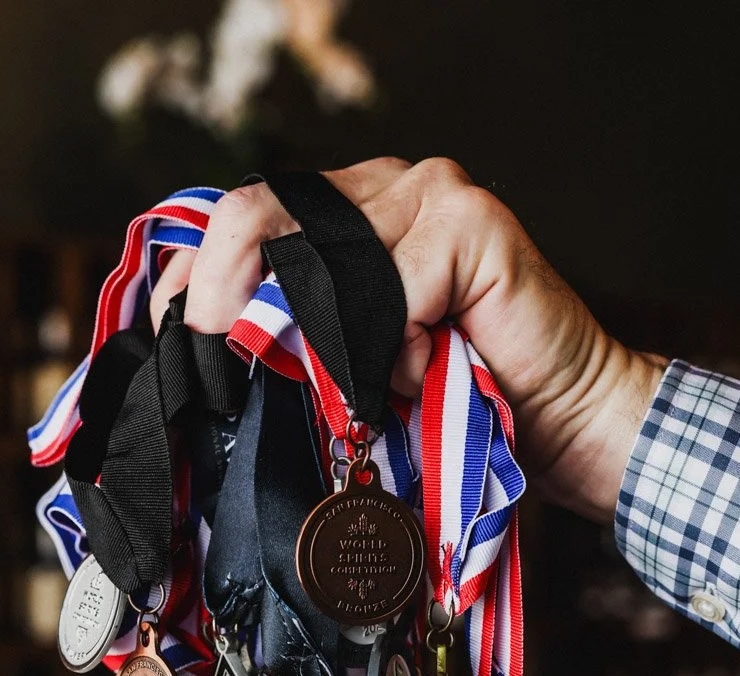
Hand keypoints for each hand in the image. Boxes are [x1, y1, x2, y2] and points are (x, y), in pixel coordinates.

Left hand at [151, 158, 666, 522]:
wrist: (566, 421)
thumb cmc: (458, 403)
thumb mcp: (351, 370)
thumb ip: (292, 342)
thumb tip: (201, 354)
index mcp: (346, 215)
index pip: (242, 219)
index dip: (193, 277)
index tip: (173, 340)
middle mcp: (383, 189)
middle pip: (259, 214)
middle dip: (225, 299)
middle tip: (220, 361)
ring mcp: (429, 195)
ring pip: (320, 258)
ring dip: (327, 342)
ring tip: (368, 385)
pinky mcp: (470, 226)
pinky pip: (389, 289)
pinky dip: (392, 349)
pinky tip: (419, 374)